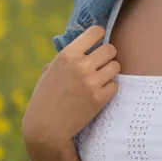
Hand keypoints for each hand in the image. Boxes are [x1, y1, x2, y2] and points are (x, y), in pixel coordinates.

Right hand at [21, 25, 118, 153]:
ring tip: (98, 80)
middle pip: (111, 49)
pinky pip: (115, 85)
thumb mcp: (50, 71)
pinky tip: (97, 94)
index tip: (97, 44)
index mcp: (67, 55)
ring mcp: (91, 82)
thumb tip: (82, 44)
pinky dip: (109, 89)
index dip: (99, 37)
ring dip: (110, 72)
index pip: (96, 32)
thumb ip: (66, 57)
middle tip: (100, 65)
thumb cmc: (45, 98)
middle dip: (107, 57)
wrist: (46, 128)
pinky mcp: (100, 98)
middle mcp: (80, 65)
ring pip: (116, 66)